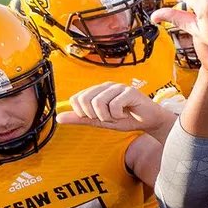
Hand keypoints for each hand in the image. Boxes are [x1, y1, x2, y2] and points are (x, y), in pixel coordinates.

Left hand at [57, 82, 173, 137]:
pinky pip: (114, 105)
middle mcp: (106, 86)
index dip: (83, 113)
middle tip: (107, 117)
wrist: (149, 121)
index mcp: (97, 91)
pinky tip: (125, 114)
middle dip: (95, 115)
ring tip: (117, 116)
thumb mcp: (100, 121)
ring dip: (107, 116)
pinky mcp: (129, 91)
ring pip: (98, 103)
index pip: (76, 98)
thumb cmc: (126, 119)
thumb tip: (59, 118)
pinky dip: (118, 115)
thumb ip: (80, 119)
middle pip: (85, 100)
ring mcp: (118, 87)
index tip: (96, 117)